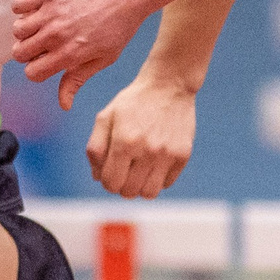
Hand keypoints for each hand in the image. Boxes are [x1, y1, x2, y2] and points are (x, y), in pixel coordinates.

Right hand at [12, 0, 159, 106]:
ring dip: (25, 30)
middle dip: (28, 52)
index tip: (47, 60)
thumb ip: (78, 79)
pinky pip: (18, 4)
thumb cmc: (121, 26)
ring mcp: (51, 13)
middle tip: (43, 43)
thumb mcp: (104, 58)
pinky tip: (38, 8)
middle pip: (19, 53)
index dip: (37, 70)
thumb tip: (64, 105)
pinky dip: (22, 8)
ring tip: (42, 24)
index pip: (32, 73)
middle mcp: (56, 36)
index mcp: (69, 56)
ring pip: (17, 30)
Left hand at [86, 73, 196, 197]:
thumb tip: (98, 178)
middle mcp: (147, 151)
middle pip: (129, 192)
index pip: (110, 183)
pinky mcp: (183, 155)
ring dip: (141, 187)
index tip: (110, 171)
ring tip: (139, 172)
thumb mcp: (105, 117)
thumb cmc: (132, 103)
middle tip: (124, 171)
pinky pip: (167, 184)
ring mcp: (167, 154)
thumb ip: (96, 148)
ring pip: (149, 193)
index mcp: (124, 142)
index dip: (107, 181)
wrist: (168, 85)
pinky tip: (154, 163)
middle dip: (122, 185)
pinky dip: (158, 179)